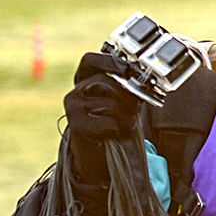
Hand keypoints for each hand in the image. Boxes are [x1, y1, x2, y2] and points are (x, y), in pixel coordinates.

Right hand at [64, 52, 140, 182]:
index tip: (128, 69)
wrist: (98, 154)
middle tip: (135, 109)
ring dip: (126, 116)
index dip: (109, 62)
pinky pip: (108, 122)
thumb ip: (126, 87)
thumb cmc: (112, 123)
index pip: (89, 61)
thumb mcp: (121, 101)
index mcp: (85, 81)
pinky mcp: (76, 125)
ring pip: (111, 103)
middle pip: (107, 82)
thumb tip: (142, 79)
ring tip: (125, 124)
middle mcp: (75, 92)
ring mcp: (73, 107)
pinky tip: (114, 133)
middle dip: (128, 96)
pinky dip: (118, 128)